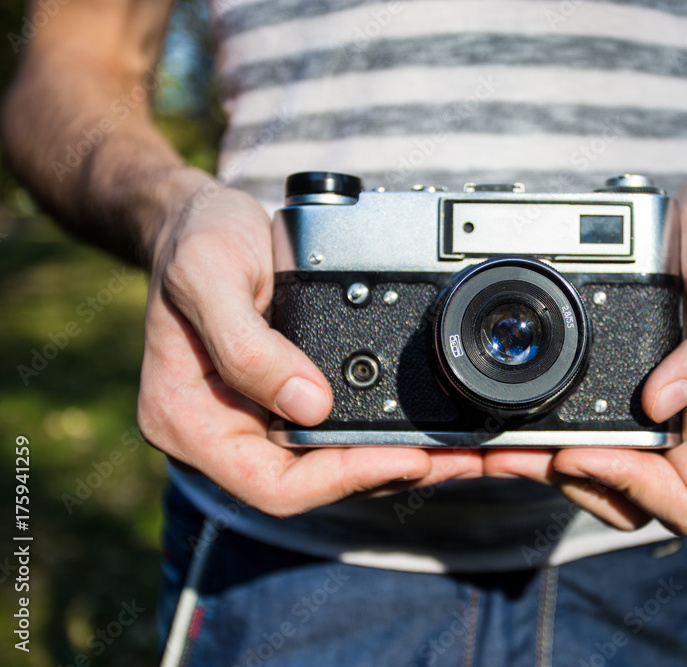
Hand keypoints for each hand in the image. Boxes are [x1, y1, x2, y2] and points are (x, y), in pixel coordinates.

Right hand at [137, 172, 481, 516]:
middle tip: (464, 457)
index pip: (275, 484)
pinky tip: (437, 426)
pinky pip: (344, 430)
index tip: (404, 456)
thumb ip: (247, 344)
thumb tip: (308, 405)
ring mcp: (263, 421)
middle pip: (319, 484)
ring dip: (407, 460)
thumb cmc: (195, 240)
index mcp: (193, 421)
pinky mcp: (293, 402)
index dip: (343, 480)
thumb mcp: (210, 273)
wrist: (204, 217)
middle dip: (394, 473)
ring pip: (340, 464)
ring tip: (473, 449)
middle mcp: (230, 434)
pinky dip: (394, 431)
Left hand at [484, 156, 686, 534]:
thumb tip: (662, 404)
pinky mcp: (626, 378)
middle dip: (569, 483)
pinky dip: (544, 428)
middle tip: (511, 449)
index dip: (632, 489)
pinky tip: (507, 413)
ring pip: (601, 469)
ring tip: (492, 442)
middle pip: (631, 498)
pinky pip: (586, 422)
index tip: (581, 453)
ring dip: (544, 464)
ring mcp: (657, 401)